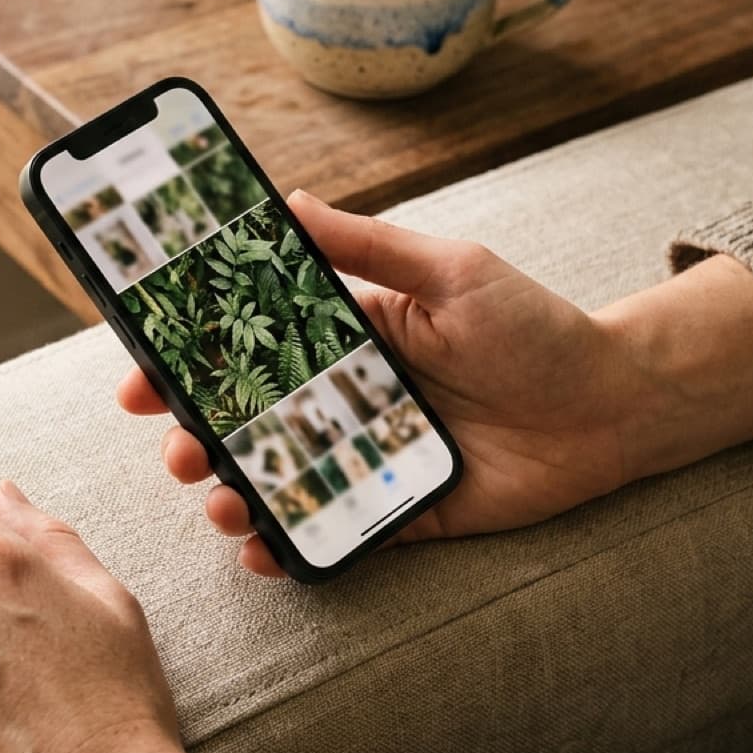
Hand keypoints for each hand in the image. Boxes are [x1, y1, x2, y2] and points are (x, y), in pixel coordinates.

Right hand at [118, 191, 641, 576]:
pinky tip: (263, 549)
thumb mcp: (452, 272)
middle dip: (194, 436)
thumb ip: (370, 246)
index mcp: (348, 338)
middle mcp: (347, 400)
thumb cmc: (537, 328)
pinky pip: (335, 533)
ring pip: (278, 481)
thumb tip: (290, 202)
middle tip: (176, 446)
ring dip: (230, 492)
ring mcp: (370, 459)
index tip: (137, 375)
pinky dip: (291, 547)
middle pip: (248, 422)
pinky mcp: (402, 512)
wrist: (615, 406)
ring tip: (217, 499)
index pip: (250, 348)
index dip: (187, 361)